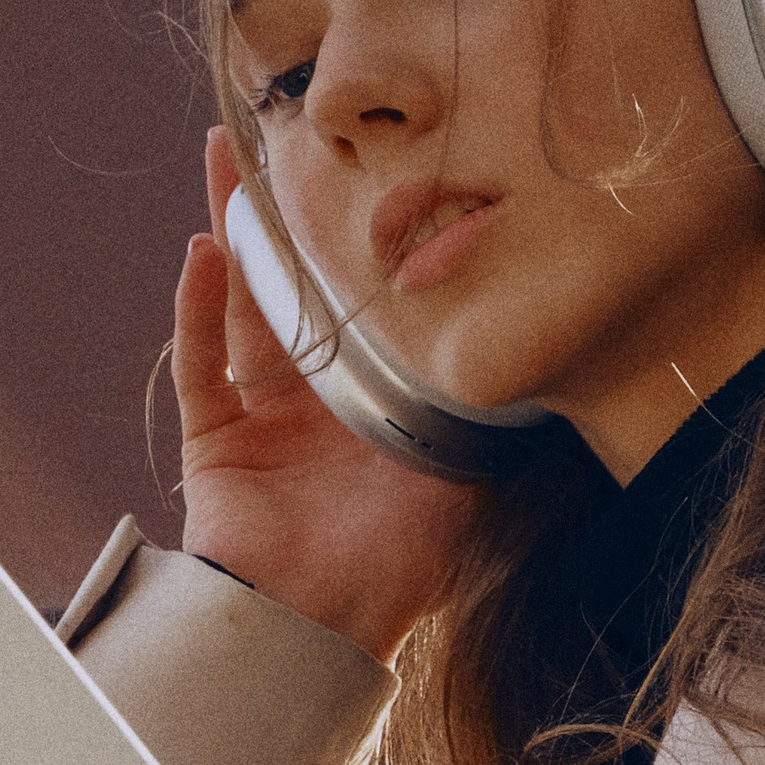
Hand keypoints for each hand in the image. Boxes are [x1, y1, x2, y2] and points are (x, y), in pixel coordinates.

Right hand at [174, 129, 484, 661]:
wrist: (328, 631)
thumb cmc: (404, 568)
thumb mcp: (473, 477)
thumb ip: (498, 419)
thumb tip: (566, 361)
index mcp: (378, 406)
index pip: (372, 304)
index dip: (370, 243)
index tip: (383, 171)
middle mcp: (317, 400)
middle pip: (302, 284)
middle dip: (293, 213)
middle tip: (291, 133)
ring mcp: (260, 415)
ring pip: (243, 301)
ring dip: (236, 232)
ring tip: (229, 157)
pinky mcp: (213, 440)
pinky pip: (201, 361)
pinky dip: (199, 306)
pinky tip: (205, 249)